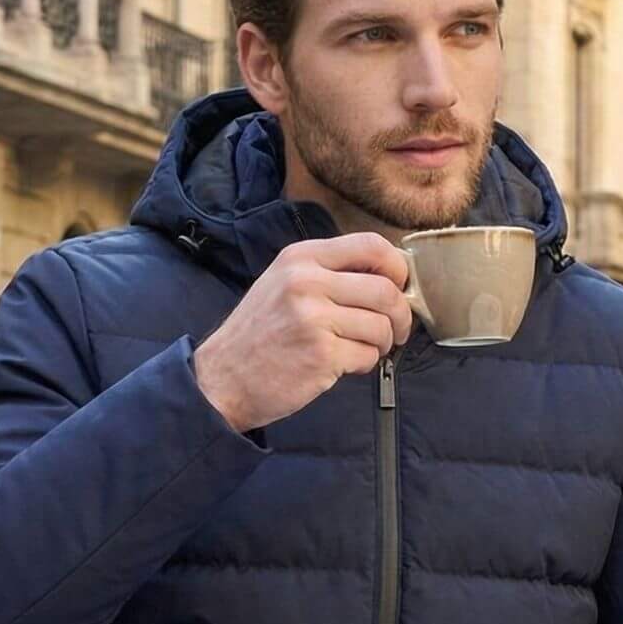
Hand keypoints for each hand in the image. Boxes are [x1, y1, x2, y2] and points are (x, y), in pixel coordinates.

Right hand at [193, 234, 412, 433]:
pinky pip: (368, 355)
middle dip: (401, 315)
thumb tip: (389, 277)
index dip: (397, 267)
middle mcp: (307, 282)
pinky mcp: (321, 354)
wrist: (222, 378)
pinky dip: (365, 364)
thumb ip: (329, 273)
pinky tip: (343, 365)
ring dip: (383, 343)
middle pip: (385, 290)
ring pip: (382, 326)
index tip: (399, 286)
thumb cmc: (259, 333)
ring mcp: (314, 318)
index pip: (371, 245)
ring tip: (363, 349)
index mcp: (301, 258)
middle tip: (396, 330)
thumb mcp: (283, 283)